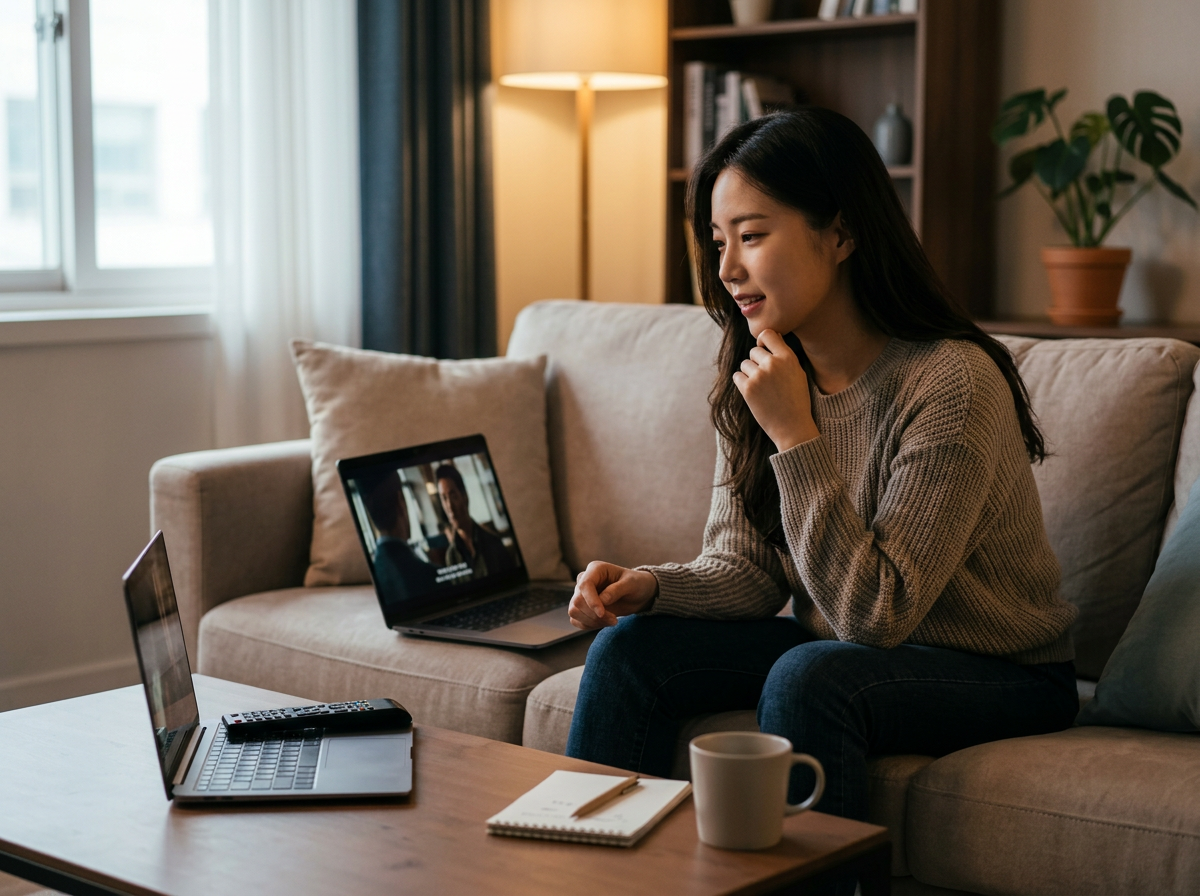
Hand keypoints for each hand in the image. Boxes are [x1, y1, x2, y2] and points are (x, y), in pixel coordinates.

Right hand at [568, 562, 657, 630]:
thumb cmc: (636, 584)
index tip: (602, 613)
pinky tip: (604, 623)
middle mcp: (585, 580)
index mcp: (595, 569)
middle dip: (594, 615)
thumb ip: (617, 590)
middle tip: (614, 620)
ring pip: (574, 611)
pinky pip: (576, 620)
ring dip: (592, 621)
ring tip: (611, 621)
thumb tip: (602, 600)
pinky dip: (589, 625)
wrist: (637, 594)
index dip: (591, 601)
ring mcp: (582, 594)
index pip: (584, 585)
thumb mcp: (631, 584)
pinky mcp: (582, 607)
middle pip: (577, 601)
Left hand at [732, 329, 818, 451]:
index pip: (768, 334)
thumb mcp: (797, 373)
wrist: (792, 427)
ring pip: (744, 364)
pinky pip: (737, 376)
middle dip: (757, 362)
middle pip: (754, 351)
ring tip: (762, 388)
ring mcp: (759, 376)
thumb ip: (784, 355)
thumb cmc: (796, 400)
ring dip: (749, 374)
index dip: (763, 341)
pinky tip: (753, 393)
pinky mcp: (747, 389)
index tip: (763, 349)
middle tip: (766, 379)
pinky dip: (742, 383)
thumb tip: (773, 336)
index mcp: (787, 357)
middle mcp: (773, 363)